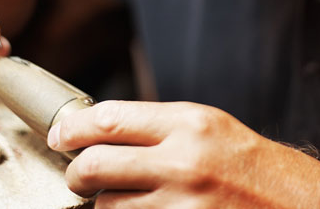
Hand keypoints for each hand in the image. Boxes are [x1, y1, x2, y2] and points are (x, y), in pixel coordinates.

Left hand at [46, 100, 319, 207]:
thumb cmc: (259, 167)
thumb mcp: (211, 128)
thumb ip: (160, 128)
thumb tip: (106, 130)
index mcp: (191, 124)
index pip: (110, 119)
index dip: (75, 127)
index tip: (61, 132)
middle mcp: (184, 163)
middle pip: (96, 164)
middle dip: (78, 171)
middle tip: (79, 172)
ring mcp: (182, 208)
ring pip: (107, 208)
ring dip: (104, 203)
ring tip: (121, 197)